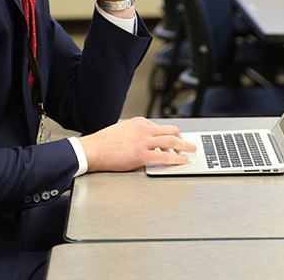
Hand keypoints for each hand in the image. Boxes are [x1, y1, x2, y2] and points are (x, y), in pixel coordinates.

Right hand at [78, 117, 197, 172]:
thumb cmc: (104, 143)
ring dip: (184, 146)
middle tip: (189, 145)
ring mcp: (143, 141)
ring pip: (171, 141)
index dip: (170, 136)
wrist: (93, 149)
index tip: (175, 142)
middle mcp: (143, 129)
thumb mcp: (122, 130)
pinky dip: (176, 158)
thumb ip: (136, 134)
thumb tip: (146, 143)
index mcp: (139, 122)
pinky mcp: (141, 155)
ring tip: (191, 151)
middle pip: (170, 131)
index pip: (160, 127)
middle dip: (182, 138)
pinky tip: (182, 160)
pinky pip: (164, 156)